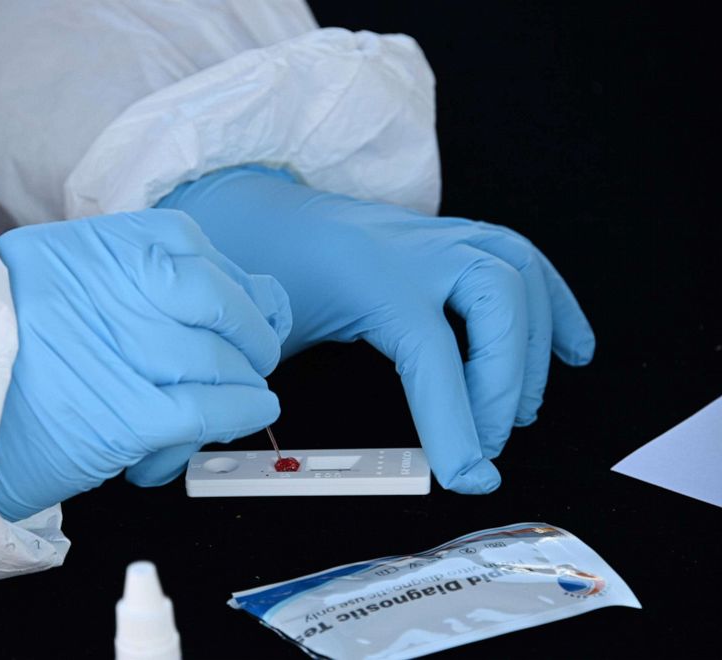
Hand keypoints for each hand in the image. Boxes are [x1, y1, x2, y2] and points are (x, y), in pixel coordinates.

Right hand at [0, 209, 290, 520]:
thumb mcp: (53, 287)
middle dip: (250, 334)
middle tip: (255, 354)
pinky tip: (240, 417)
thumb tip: (250, 292)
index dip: (232, 281)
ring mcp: (124, 351)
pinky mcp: (128, 415)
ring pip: (220, 361)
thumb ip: (137, 281)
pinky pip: (209, 411)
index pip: (190, 246)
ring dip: (243, 382)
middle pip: (217, 304)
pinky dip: (236, 414)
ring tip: (242, 392)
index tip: (248, 304)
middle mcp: (109, 288)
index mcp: (87, 249)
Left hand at [158, 165, 593, 493]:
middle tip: (490, 440)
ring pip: (518, 271)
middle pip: (495, 297)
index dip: (455, 418)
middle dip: (506, 378)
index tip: (469, 475)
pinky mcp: (448, 240)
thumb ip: (295, 387)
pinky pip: (520, 259)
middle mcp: (414, 248)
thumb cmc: (262, 272)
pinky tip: (573, 349)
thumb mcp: (269, 330)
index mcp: (368, 274)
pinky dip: (554, 304)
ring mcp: (436, 238)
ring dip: (536, 346)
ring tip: (526, 411)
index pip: (430, 349)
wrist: (260, 216)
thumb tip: (325, 457)